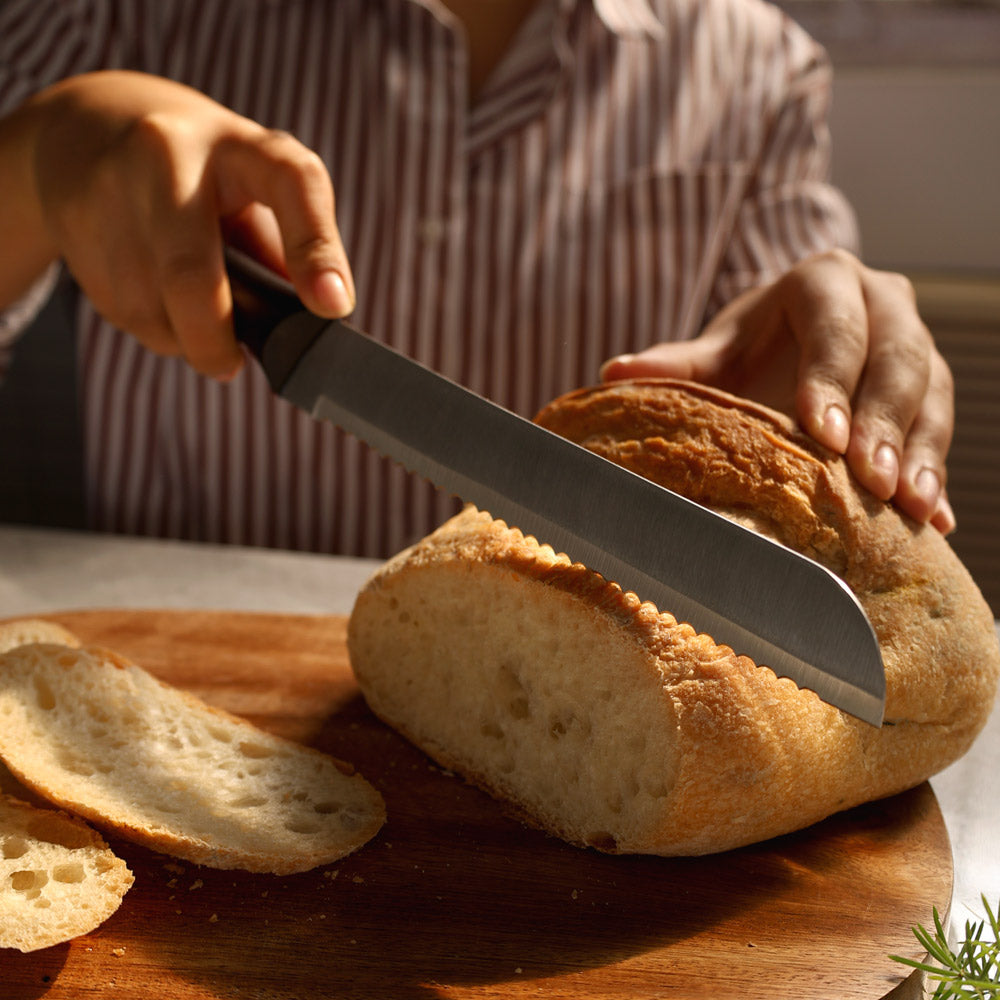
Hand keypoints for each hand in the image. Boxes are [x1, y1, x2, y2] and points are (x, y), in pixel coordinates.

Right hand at [20, 71, 353, 378]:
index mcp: (242, 147)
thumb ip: (288, 253)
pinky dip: (149, 326)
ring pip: (150, 309)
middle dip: (213, 340)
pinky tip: (153, 294)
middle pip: (192, 274)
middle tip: (230, 366)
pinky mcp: (73, 221)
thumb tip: (315, 324)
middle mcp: (173, 154)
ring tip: (192, 317)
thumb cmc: (205, 176)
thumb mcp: (256, 190)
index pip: (292, 184)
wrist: (91, 126)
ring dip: (180, 339)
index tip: (332, 306)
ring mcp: (114, 185)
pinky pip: (121, 313)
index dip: (316, 251)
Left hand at [600, 249, 955, 532]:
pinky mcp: (932, 387)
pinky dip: (936, 474)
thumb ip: (674, 365)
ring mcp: (916, 342)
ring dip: (921, 453)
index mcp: (825, 281)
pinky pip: (942, 427)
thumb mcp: (713, 356)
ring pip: (931, 393)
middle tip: (871, 480)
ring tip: (908, 506)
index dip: (831, 381)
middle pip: (897, 358)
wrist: (783, 349)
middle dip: (885, 423)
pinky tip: (932, 520)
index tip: (825, 435)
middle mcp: (883, 301)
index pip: (835, 328)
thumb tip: (612, 374)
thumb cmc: (744, 351)